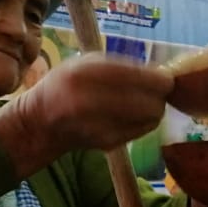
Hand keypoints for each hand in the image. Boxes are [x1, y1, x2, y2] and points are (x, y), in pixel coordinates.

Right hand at [0, 54, 173, 175]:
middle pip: (150, 102)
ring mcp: (98, 126)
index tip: (166, 78)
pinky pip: (140, 132)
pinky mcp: (106, 144)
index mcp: (86, 73)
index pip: (140, 77)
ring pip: (150, 119)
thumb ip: (120, 65)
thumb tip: (161, 74)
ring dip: (154, 110)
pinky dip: (143, 123)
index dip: (161, 79)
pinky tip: (132, 116)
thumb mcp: (86, 63)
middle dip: (159, 96)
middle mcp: (91, 100)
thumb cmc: (66, 84)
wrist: (40, 122)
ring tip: (144, 102)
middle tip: (157, 92)